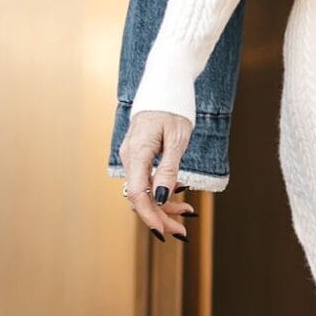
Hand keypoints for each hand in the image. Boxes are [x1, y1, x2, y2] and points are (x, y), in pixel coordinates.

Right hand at [121, 111, 195, 241]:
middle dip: (160, 216)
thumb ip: (169, 169)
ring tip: (186, 213)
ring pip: (143, 190)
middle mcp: (129, 156)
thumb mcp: (178, 139)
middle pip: (140, 196)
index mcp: (137, 152)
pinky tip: (178, 196)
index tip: (164, 231)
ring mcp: (131, 155)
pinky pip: (145, 179)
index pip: (138, 193)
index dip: (150, 215)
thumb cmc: (174, 108)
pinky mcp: (137, 155)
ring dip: (163, 205)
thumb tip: (162, 197)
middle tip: (182, 231)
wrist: (165, 84)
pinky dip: (160, 190)